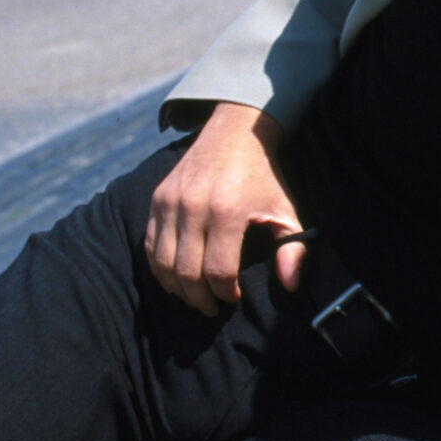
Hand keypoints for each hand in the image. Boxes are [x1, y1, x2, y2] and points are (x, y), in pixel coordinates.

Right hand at [144, 103, 307, 314]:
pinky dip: (159, 268)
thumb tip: (290, 285)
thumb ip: (291, 248)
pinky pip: (149, 245)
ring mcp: (170, 202)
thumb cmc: (264, 175)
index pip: (217, 271)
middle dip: (199, 298)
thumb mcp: (286, 209)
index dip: (225, 293)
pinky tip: (175, 278)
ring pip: (162, 263)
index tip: (234, 297)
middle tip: (211, 308)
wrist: (236, 132)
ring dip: (176, 288)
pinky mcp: (157, 198)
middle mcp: (193, 207)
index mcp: (227, 211)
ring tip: (193, 297)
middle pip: (186, 273)